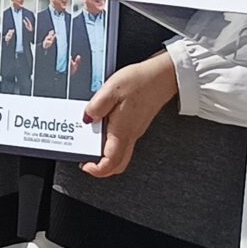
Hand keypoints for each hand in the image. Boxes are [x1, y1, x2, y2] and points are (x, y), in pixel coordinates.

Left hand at [78, 53, 178, 178]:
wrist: (162, 76)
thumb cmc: (140, 82)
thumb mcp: (111, 90)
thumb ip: (95, 106)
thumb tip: (85, 119)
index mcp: (122, 131)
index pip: (111, 163)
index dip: (96, 170)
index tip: (84, 165)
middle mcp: (130, 135)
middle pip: (117, 164)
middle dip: (100, 167)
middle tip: (85, 158)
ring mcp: (134, 131)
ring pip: (120, 154)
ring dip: (105, 155)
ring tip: (89, 142)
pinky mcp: (135, 124)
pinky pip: (122, 142)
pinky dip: (110, 142)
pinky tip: (101, 128)